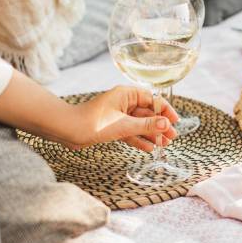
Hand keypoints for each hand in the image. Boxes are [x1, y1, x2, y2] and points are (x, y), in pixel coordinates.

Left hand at [0, 71, 178, 151]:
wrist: (66, 130)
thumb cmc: (91, 122)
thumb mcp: (123, 125)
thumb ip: (145, 125)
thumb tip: (165, 125)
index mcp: (127, 94)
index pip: (153, 100)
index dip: (165, 111)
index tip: (175, 122)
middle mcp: (124, 102)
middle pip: (148, 113)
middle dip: (160, 126)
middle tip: (172, 138)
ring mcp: (118, 115)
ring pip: (140, 124)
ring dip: (151, 134)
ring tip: (164, 145)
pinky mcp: (112, 126)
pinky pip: (131, 132)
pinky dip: (139, 139)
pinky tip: (149, 148)